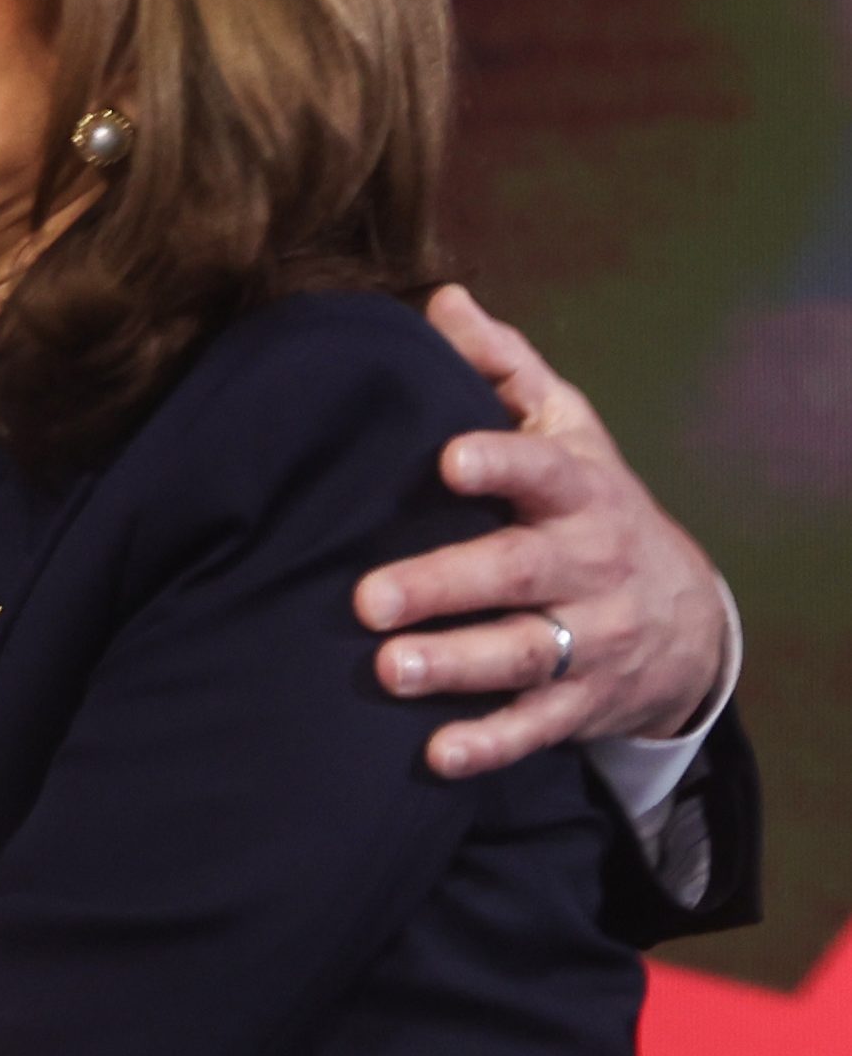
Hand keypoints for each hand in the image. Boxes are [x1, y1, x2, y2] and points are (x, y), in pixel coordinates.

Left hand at [355, 285, 728, 777]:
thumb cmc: (591, 503)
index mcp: (578, 491)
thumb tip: (443, 301)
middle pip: (516, 574)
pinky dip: (489, 745)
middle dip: (445, 584)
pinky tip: (435, 755)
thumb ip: (505, 369)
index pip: (541, 471)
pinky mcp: (581, 704)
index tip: (447, 457)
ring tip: (390, 670)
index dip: (499, 463)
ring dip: (457, 666)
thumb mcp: (567, 428)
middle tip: (367, 596)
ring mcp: (590, 639)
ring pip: (524, 656)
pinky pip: (536, 730)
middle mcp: (588, 566)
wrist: (687, 617)